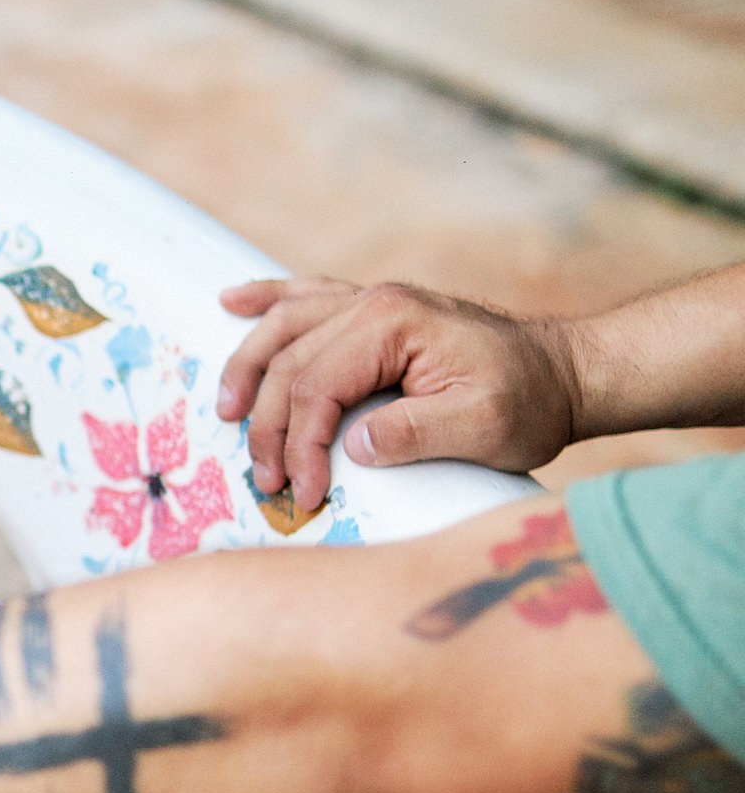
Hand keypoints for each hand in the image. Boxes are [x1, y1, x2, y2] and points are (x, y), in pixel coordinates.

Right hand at [216, 278, 580, 509]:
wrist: (567, 372)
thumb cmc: (530, 401)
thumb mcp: (484, 427)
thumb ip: (416, 433)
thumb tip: (354, 446)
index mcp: (392, 324)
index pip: (317, 387)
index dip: (300, 445)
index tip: (303, 494)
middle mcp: (373, 303)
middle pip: (289, 362)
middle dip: (270, 427)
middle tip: (268, 481)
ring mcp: (371, 302)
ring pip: (283, 326)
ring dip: (247, 367)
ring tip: (226, 412)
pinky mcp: (373, 311)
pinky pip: (305, 298)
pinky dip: (266, 300)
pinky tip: (231, 301)